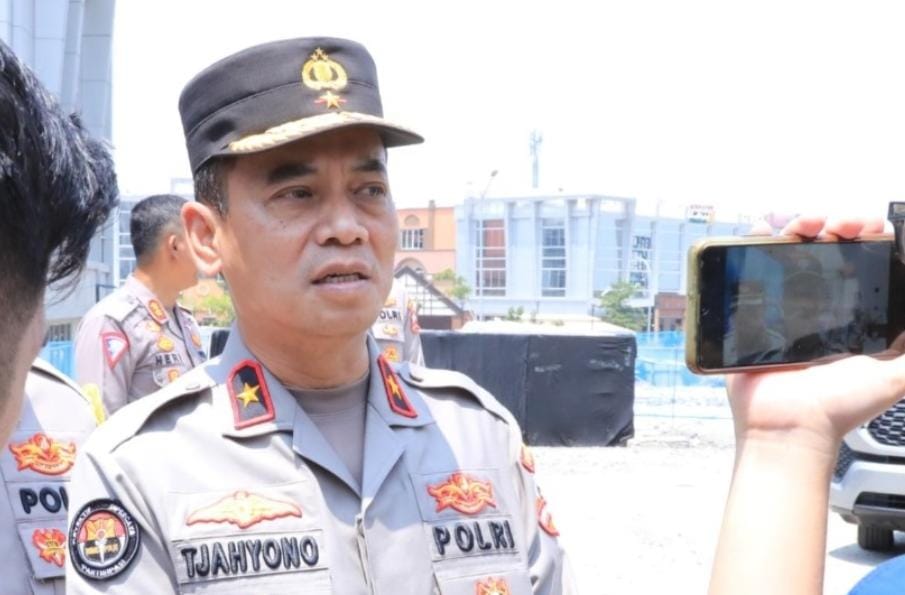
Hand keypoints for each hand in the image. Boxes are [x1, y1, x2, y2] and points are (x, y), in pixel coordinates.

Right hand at [727, 216, 902, 453]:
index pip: (868, 257)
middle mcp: (822, 304)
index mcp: (856, 311)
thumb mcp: (899, 375)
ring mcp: (786, 304)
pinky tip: (765, 229)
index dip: (870, 233)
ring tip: (802, 225)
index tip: (868, 229)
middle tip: (835, 227)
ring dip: (800, 226)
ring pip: (793, 249)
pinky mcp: (754, 308)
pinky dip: (755, 241)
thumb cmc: (840, 406)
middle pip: (830, 246)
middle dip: (836, 223)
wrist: (789, 424)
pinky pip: (752, 267)